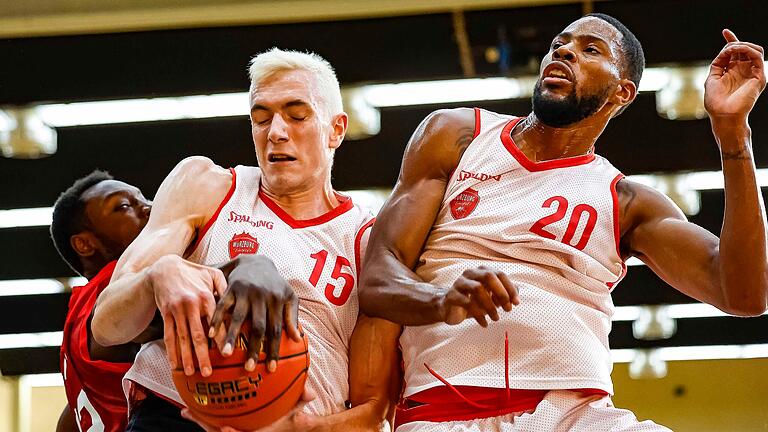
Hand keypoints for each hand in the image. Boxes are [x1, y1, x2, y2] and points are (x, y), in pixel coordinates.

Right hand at [149, 254, 226, 376]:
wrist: (165, 267)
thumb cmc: (194, 272)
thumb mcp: (212, 274)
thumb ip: (226, 288)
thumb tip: (239, 302)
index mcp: (206, 296)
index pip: (216, 322)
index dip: (221, 339)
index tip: (227, 353)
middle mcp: (191, 305)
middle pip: (198, 335)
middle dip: (202, 355)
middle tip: (208, 372)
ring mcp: (176, 311)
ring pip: (182, 338)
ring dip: (186, 357)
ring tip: (191, 372)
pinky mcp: (166, 314)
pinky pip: (168, 335)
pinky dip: (171, 351)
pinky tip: (175, 364)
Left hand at [180, 388, 316, 431]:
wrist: (289, 428)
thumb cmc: (291, 419)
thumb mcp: (298, 410)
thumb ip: (302, 400)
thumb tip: (310, 393)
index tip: (223, 429)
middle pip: (219, 431)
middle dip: (204, 424)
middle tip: (188, 413)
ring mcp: (237, 429)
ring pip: (213, 427)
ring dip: (200, 420)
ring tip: (185, 410)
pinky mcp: (234, 425)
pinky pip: (216, 421)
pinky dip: (206, 415)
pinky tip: (196, 404)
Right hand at [209, 255, 300, 371]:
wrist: (257, 260)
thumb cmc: (275, 283)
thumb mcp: (289, 295)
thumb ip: (292, 316)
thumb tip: (298, 339)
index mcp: (277, 300)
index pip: (276, 330)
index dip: (273, 350)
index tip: (270, 368)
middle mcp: (262, 297)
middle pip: (258, 327)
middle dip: (253, 348)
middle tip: (248, 368)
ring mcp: (246, 292)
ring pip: (239, 318)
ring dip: (231, 337)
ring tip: (226, 354)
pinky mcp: (231, 288)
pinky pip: (222, 305)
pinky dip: (216, 319)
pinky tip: (210, 334)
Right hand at [440, 266, 519, 326]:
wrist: (450, 309)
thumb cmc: (474, 301)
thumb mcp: (491, 297)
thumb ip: (505, 293)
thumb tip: (516, 294)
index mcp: (481, 271)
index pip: (500, 274)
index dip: (510, 288)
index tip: (516, 303)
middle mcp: (470, 273)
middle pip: (488, 276)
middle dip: (501, 293)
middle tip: (507, 309)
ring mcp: (459, 283)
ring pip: (477, 288)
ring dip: (490, 306)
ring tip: (496, 318)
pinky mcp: (452, 295)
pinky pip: (467, 303)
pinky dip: (479, 315)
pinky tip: (485, 323)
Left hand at [705, 29, 765, 121]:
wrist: (723, 115)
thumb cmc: (715, 101)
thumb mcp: (713, 78)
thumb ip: (718, 63)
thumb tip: (725, 50)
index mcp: (733, 71)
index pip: (735, 52)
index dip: (731, 40)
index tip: (725, 31)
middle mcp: (744, 71)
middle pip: (745, 49)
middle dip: (734, 43)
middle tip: (726, 47)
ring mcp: (753, 73)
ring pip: (754, 50)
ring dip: (742, 45)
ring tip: (731, 49)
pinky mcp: (760, 77)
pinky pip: (757, 57)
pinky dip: (747, 50)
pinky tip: (737, 50)